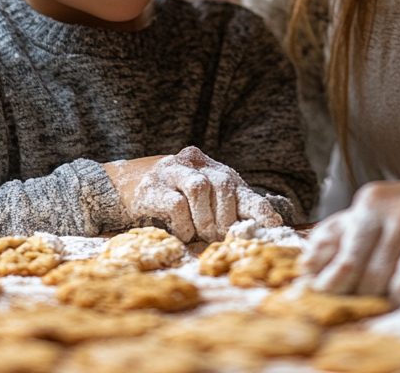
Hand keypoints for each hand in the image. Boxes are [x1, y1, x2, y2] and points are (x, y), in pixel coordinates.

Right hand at [103, 145, 282, 242]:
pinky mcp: (153, 185)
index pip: (242, 187)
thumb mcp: (202, 202)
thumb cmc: (172, 199)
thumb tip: (255, 234)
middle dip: (225, 216)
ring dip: (203, 218)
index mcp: (213, 169)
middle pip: (223, 183)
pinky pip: (176, 203)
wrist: (125, 186)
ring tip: (200, 233)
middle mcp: (196, 163)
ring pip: (199, 188)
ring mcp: (173, 170)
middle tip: (219, 236)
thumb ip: (224, 211)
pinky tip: (183, 233)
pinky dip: (184, 224)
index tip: (274, 226)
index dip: (259, 207)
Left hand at [301, 167, 399, 304]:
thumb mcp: (364, 214)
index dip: (335, 285)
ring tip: (394, 288)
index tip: (327, 296)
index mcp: (372, 203)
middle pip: (374, 278)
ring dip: (398, 296)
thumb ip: (332, 239)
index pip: (348, 259)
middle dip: (368, 293)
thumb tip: (304, 268)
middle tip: (368, 292)